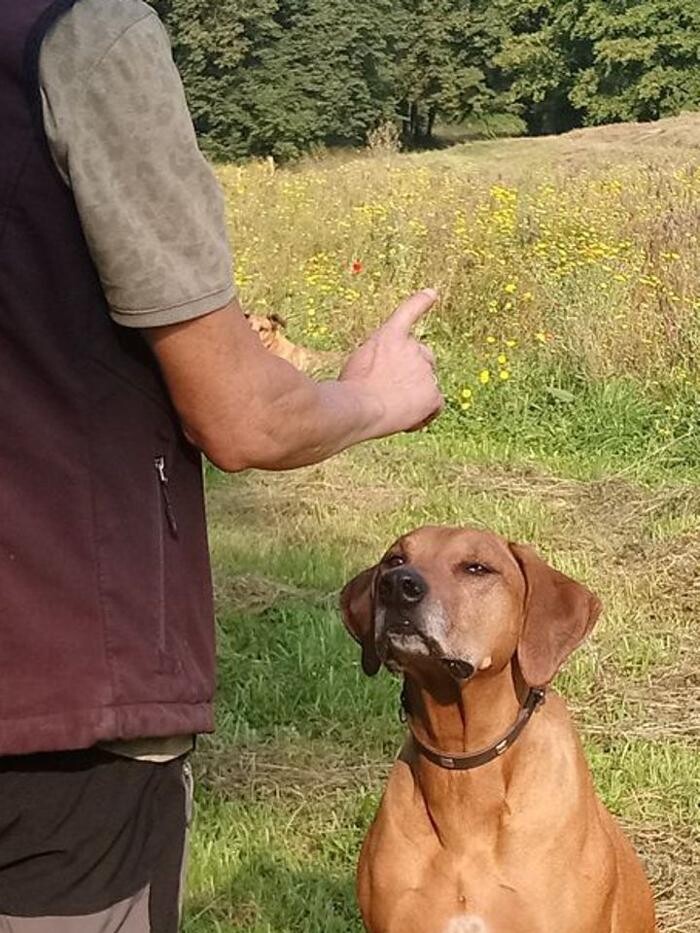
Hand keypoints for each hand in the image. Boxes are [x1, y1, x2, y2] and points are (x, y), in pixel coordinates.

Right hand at [339, 289, 443, 436]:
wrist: (359, 406)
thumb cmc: (348, 389)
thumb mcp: (355, 363)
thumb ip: (376, 362)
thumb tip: (383, 379)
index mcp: (390, 336)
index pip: (409, 312)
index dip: (421, 302)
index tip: (433, 293)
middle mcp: (413, 347)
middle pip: (424, 358)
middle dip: (412, 373)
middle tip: (389, 391)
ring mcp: (426, 370)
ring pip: (427, 384)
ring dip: (413, 396)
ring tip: (389, 408)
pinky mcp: (433, 394)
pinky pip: (435, 407)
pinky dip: (425, 414)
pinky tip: (408, 422)